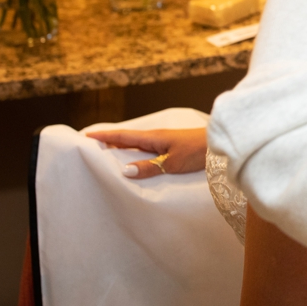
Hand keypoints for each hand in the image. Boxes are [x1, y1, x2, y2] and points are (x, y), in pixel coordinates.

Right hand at [86, 123, 209, 180]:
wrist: (220, 146)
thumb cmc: (198, 151)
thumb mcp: (172, 162)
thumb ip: (149, 167)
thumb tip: (124, 170)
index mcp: (152, 138)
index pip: (122, 136)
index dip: (104, 136)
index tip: (86, 135)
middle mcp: (155, 138)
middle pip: (126, 139)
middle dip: (108, 141)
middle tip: (91, 144)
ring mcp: (162, 143)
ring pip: (135, 145)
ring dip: (120, 148)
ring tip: (105, 153)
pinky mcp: (170, 149)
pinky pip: (145, 151)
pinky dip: (133, 153)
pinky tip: (131, 159)